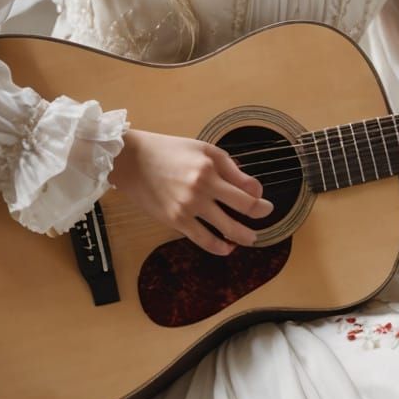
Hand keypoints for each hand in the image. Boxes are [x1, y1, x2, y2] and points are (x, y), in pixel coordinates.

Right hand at [110, 128, 273, 256]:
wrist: (132, 161)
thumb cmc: (170, 151)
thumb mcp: (204, 150)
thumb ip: (231, 169)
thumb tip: (254, 189)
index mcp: (210, 170)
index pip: (246, 192)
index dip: (260, 203)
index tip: (266, 207)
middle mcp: (201, 190)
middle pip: (241, 211)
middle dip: (256, 220)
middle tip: (262, 225)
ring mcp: (188, 208)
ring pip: (225, 230)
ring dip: (242, 237)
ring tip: (249, 239)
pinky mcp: (175, 220)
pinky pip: (203, 240)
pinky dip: (218, 247)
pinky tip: (227, 248)